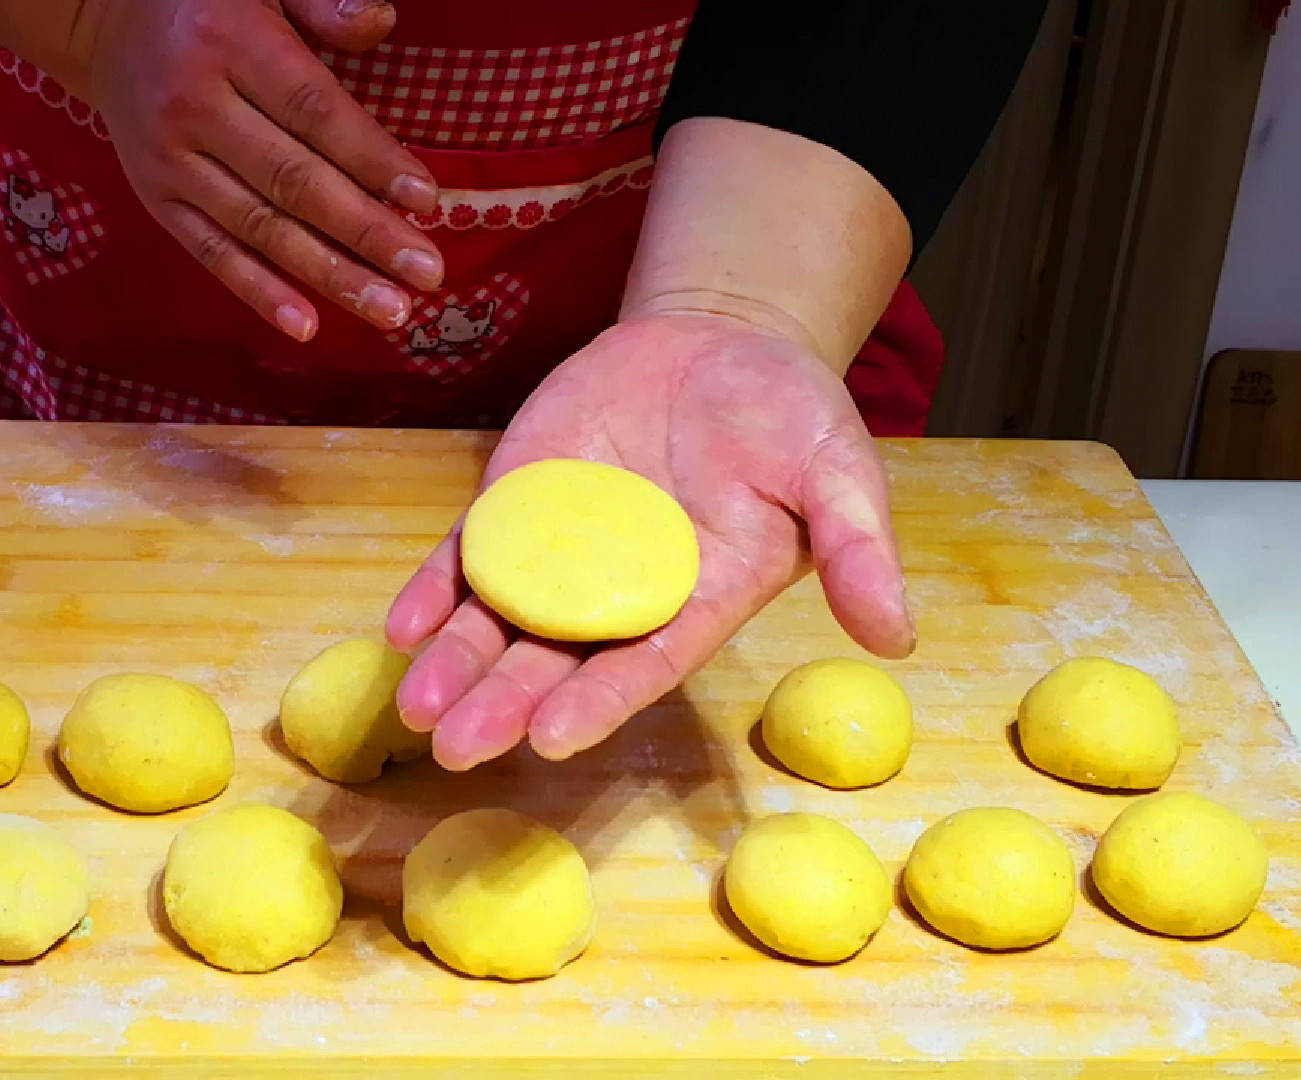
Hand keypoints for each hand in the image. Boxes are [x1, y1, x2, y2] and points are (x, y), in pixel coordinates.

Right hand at [81, 0, 444, 338]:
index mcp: (230, 44)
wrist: (101, 20)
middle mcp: (195, 107)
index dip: (371, 159)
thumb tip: (381, 24)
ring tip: (390, 310)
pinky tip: (307, 325)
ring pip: (260, 228)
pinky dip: (258, 292)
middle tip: (427, 274)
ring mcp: (170, 162)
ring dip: (329, 275)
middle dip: (366, 233)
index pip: (314, 112)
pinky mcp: (155, 200)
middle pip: (293, 181)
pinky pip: (210, 253)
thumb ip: (322, 2)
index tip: (426, 201)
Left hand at [385, 312, 916, 769]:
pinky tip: (401, 626)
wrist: (720, 342)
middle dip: (503, 704)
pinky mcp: (519, 503)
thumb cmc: (790, 415)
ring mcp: (562, 552)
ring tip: (414, 705)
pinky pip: (469, 555)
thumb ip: (860, 548)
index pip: (646, 663)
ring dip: (454, 664)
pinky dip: (434, 589)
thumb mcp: (839, 468)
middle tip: (455, 747)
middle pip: (556, 661)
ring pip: (499, 622)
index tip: (554, 738)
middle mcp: (622, 594)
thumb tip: (900, 636)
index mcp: (700, 601)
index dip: (601, 700)